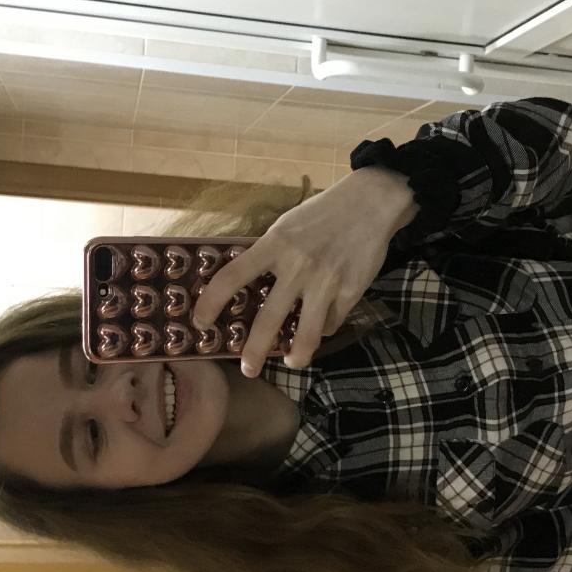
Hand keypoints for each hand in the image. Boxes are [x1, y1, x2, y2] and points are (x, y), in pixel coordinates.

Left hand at [191, 167, 416, 375]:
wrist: (371, 203)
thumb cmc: (322, 213)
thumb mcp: (286, 226)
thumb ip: (268, 253)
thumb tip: (248, 283)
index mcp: (274, 245)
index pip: (232, 277)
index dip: (210, 303)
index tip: (200, 322)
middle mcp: (297, 267)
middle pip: (267, 321)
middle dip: (253, 352)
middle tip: (247, 368)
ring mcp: (325, 283)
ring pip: (306, 336)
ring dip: (297, 356)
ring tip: (292, 361)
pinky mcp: (350, 293)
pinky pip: (331, 322)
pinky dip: (324, 326)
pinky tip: (322, 323)